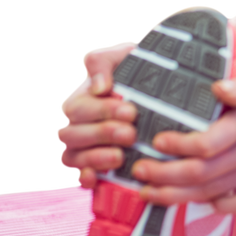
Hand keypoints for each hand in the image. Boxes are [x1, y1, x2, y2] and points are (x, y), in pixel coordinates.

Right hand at [56, 41, 138, 188]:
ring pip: (71, 158)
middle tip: (131, 133)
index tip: (130, 110)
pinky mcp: (98, 167)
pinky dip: (86, 179)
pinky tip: (99, 178)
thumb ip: (102, 61)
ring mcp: (85, 148)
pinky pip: (80, 178)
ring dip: (94, 158)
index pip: (76, 109)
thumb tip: (98, 86)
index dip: (101, 112)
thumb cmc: (139, 70)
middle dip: (101, 134)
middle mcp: (77, 125)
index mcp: (80, 99)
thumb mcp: (123, 56)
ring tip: (121, 156)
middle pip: (70, 135)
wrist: (164, 87)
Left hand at [129, 71, 235, 214]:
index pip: (203, 143)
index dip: (176, 146)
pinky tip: (198, 202)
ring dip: (176, 197)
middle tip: (139, 174)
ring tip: (150, 194)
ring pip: (211, 194)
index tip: (156, 141)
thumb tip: (214, 87)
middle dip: (162, 177)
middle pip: (198, 174)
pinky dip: (215, 207)